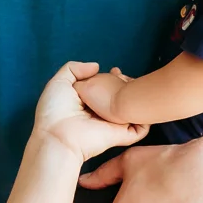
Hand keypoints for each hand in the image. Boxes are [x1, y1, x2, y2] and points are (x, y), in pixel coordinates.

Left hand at [32, 61, 146, 162]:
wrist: (59, 134)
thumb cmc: (55, 110)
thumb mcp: (59, 82)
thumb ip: (74, 68)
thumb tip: (96, 66)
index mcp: (87, 103)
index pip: (105, 89)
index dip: (112, 78)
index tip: (115, 70)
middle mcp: (101, 113)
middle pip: (120, 98)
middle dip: (126, 85)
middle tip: (124, 76)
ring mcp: (112, 125)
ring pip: (132, 110)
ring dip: (137, 97)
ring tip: (132, 85)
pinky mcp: (122, 136)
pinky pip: (141, 129)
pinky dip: (146, 117)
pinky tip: (142, 100)